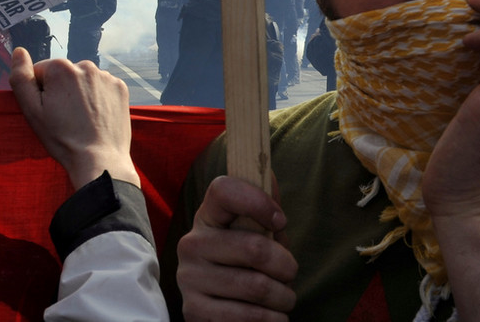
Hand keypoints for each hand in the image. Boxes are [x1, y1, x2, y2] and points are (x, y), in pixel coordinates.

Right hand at [10, 48, 138, 188]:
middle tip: (65, 118)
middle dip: (61, 91)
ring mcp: (106, 76)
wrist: (100, 160)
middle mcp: (85, 65)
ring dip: (80, 93)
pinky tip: (96, 116)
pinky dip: (97, 98)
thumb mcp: (32, 111)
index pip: (41, 72)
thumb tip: (19, 51)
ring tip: (81, 119)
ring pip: (83, 80)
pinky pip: (102, 87)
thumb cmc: (62, 138)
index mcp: (60, 67)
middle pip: (64, 75)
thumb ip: (21, 78)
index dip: (40, 93)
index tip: (49, 112)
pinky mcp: (120, 87)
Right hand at [176, 176, 296, 321]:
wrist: (219, 307)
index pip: (224, 190)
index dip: (258, 202)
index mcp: (207, 216)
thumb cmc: (245, 262)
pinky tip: (272, 316)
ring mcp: (189, 279)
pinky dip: (273, 320)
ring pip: (258, 286)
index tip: (281, 221)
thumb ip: (263, 205)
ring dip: (284, 297)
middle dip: (286, 266)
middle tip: (289, 273)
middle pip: (255, 248)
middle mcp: (192, 244)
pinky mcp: (194, 312)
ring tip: (283, 298)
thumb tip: (268, 172)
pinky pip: (249, 317)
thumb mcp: (254, 232)